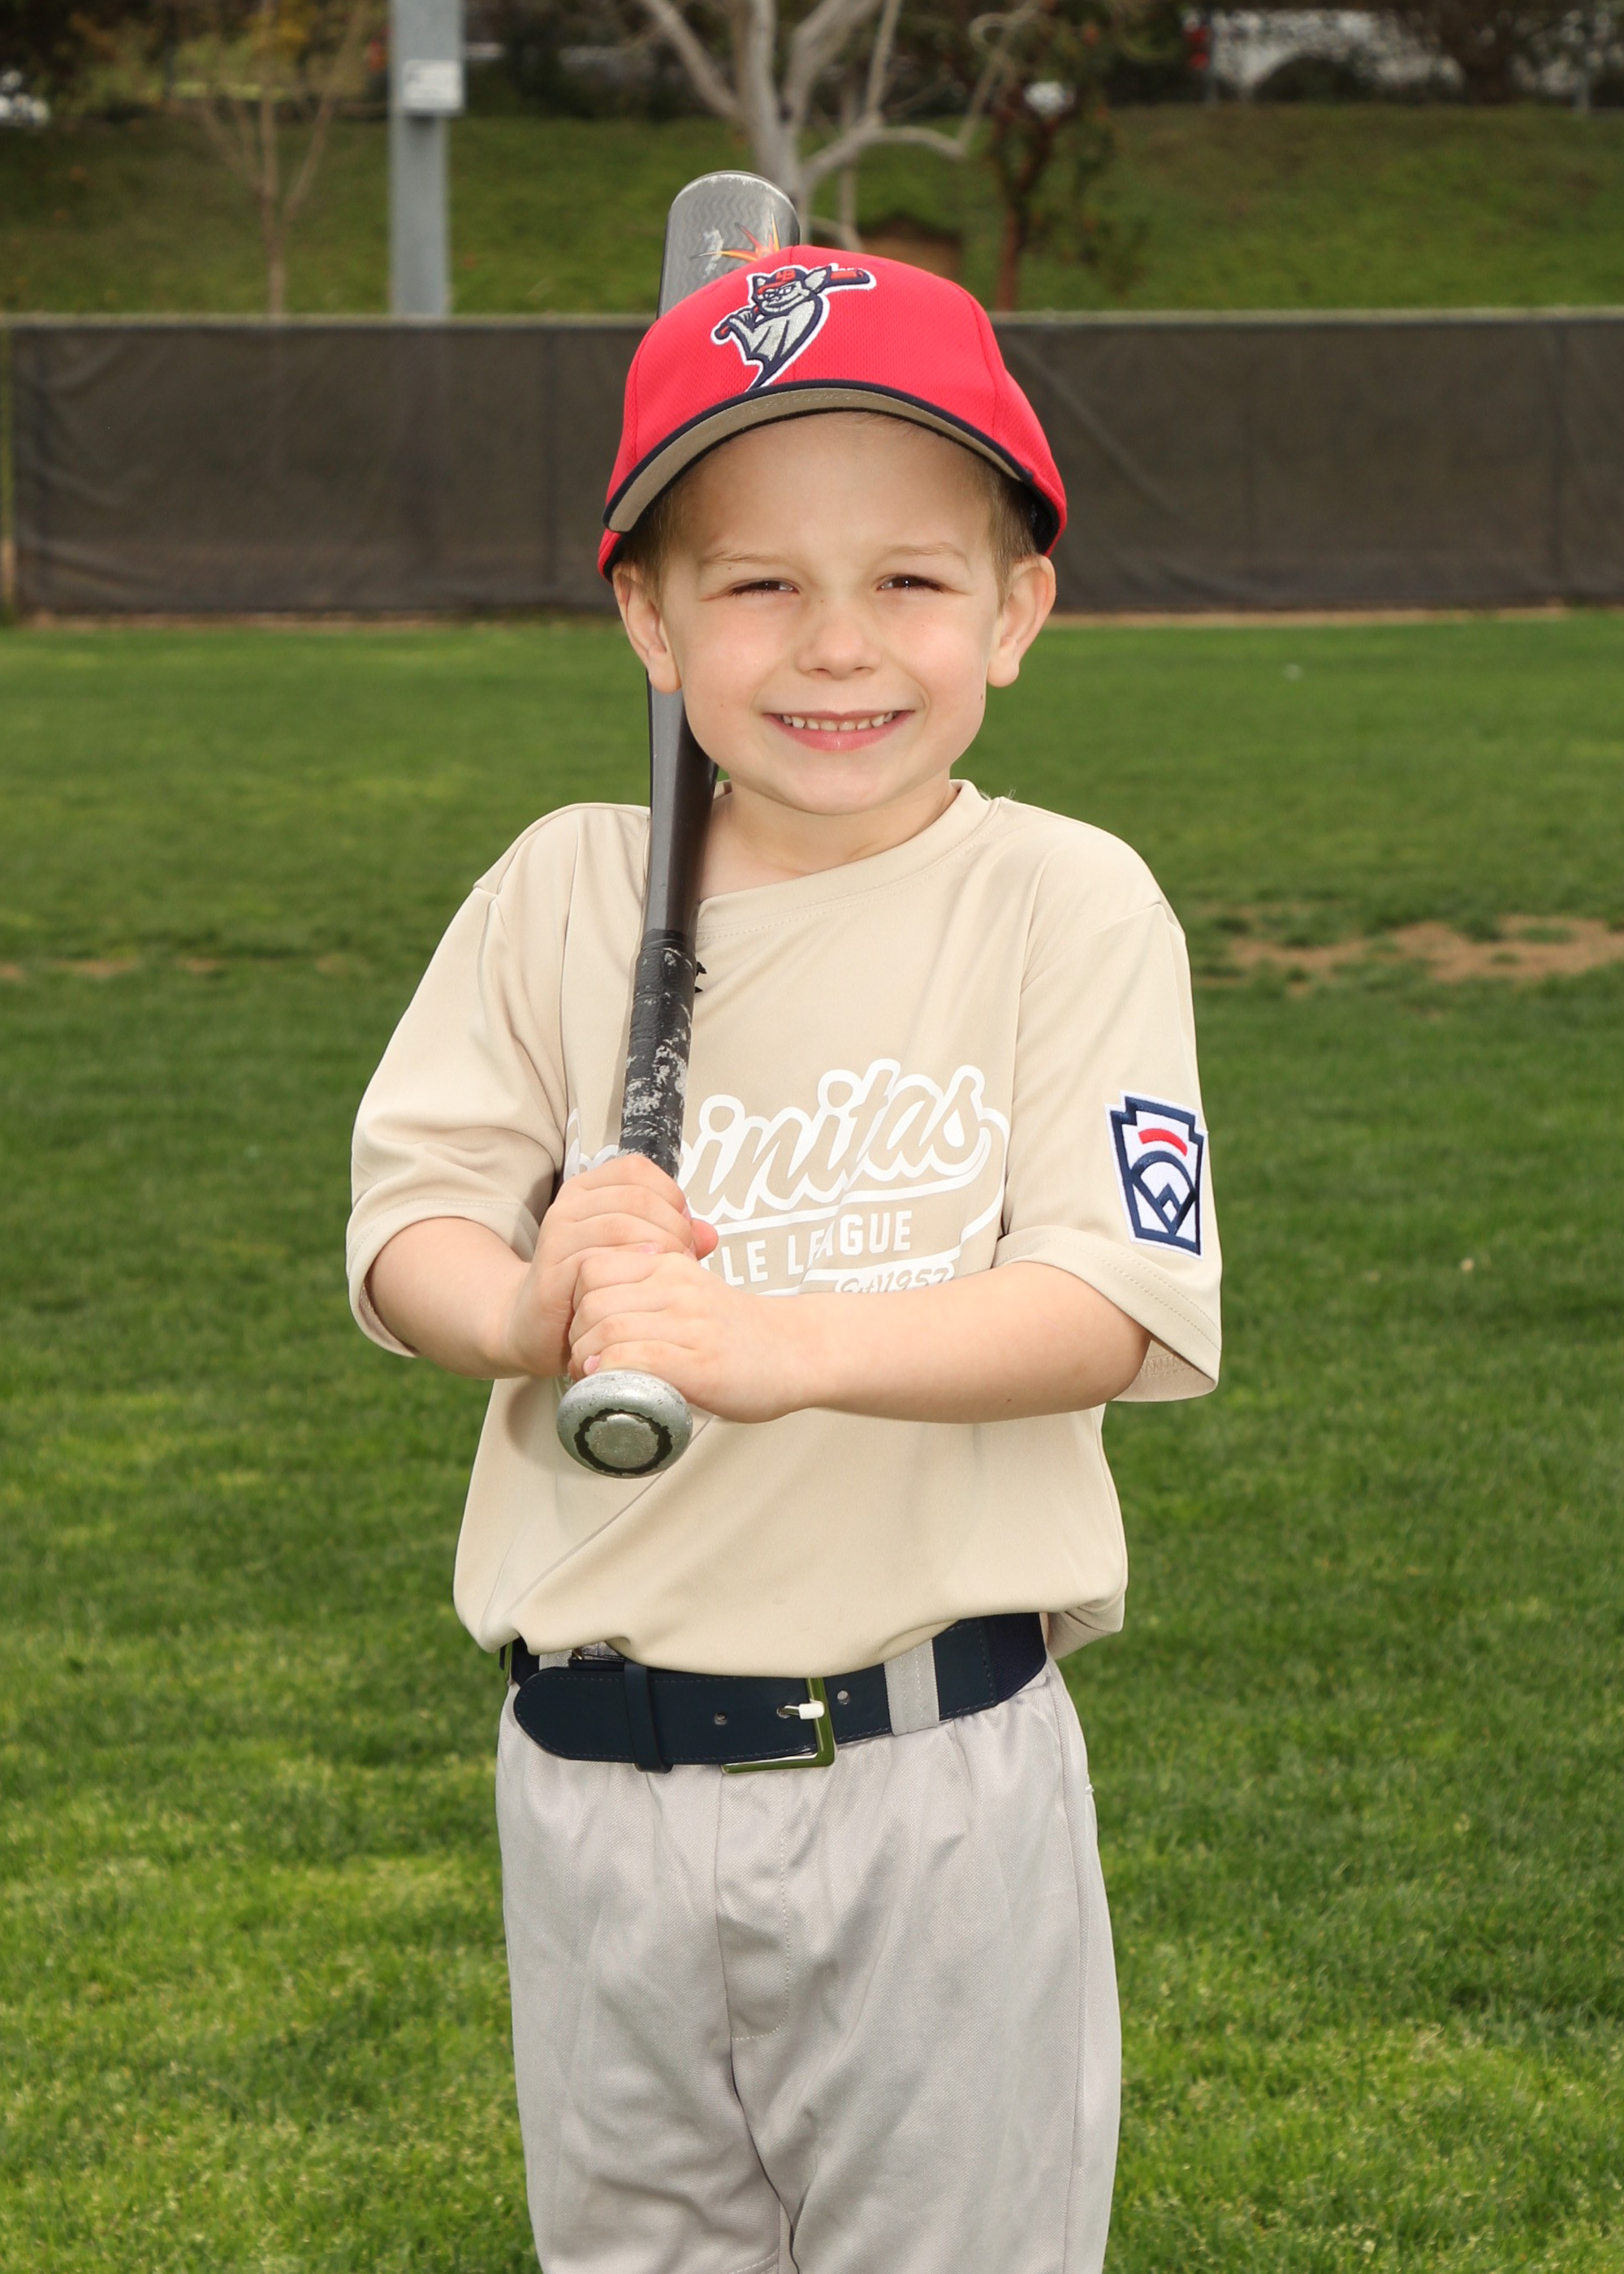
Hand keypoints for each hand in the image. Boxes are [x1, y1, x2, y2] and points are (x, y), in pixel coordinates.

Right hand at [499, 1155, 717, 1378]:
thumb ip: (673, 1239)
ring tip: (671, 1273)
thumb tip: (710, 1235)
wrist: (536, 1326)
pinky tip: (646, 1285)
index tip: (685, 1228)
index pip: (636, 1170)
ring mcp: (557, 1238)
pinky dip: (631, 1270)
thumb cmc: (593, 1286)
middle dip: (671, 1225)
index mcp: (588, 1191)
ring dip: (656, 1248)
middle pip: (634, 1197)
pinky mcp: (552, 1273)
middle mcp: (569, 1207)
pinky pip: (598, 1261)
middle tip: (686, 1257)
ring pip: (618, 1224)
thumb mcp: (635, 1254)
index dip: (670, 1195)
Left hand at [567, 1246, 811, 1422]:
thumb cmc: (738, 1330)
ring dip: (587, 1359)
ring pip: (608, 1329)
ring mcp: (690, 1325)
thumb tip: (593, 1307)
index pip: (592, 1268)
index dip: (574, 1301)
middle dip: (575, 1335)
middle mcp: (678, 1288)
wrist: (798, 1351)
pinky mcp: (701, 1364)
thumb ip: (649, 1289)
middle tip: (583, 1360)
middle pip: (592, 1301)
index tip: (582, 1329)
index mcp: (671, 1265)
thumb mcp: (690, 1291)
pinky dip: (611, 1375)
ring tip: (593, 1378)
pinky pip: (637, 1359)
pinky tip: (608, 1386)